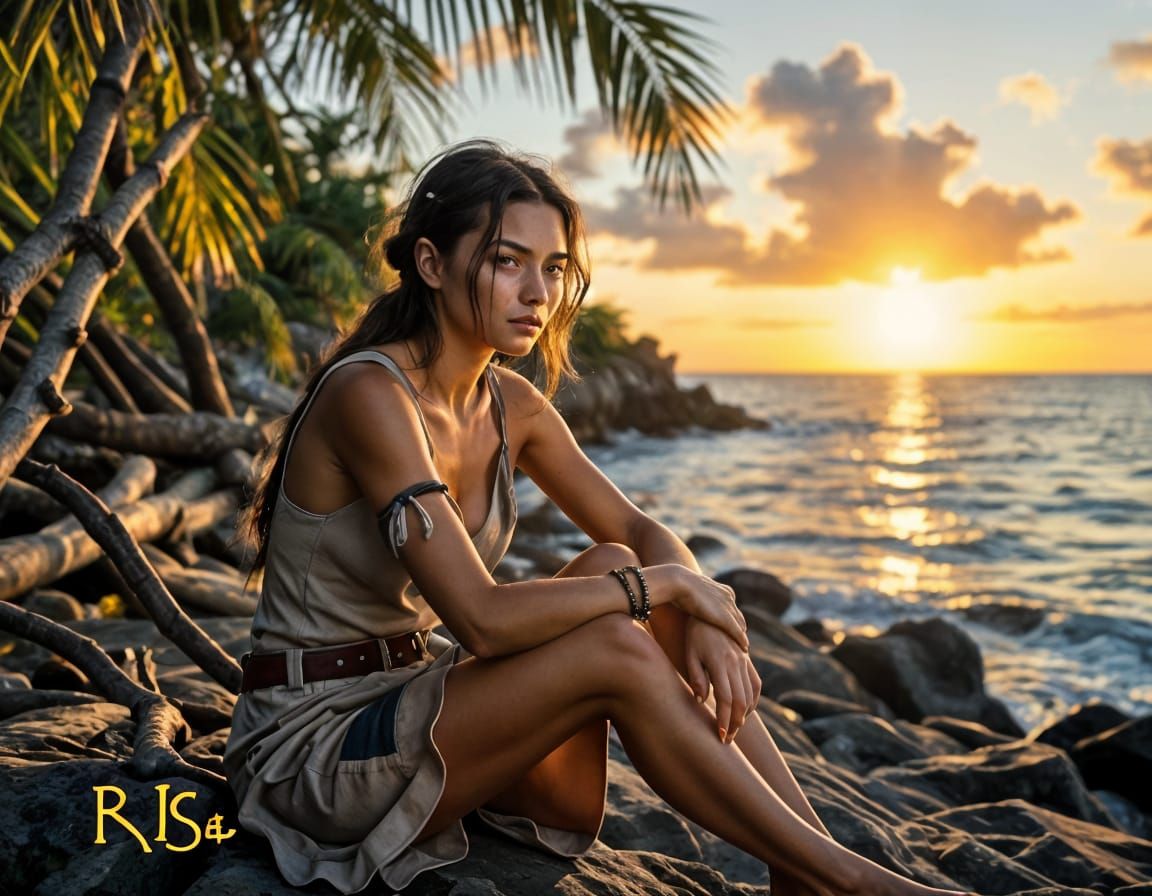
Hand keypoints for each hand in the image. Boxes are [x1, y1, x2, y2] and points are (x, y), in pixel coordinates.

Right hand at [660, 566, 747, 649]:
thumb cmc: (680, 587)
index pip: (732, 608)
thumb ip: (700, 598)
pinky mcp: (725, 618)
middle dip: (740, 629)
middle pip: (739, 617)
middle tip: (740, 642)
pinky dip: (742, 640)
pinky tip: (744, 648)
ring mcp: (729, 608)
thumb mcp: (695, 592)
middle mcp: (730, 598)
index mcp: (724, 590)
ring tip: (743, 648)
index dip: (733, 619)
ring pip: (740, 625)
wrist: (680, 584)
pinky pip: (737, 632)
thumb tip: (692, 601)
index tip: (732, 630)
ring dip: (742, 637)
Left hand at [683, 617, 761, 743]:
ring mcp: (744, 661)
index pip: (726, 699)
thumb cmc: (694, 634)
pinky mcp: (747, 659)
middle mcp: (736, 664)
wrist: (709, 609)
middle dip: (735, 724)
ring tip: (735, 729)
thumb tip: (701, 700)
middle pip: (741, 701)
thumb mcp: (689, 654)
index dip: (725, 720)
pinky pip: (756, 684)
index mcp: (720, 664)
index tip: (721, 737)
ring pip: (750, 694)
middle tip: (727, 739)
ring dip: (745, 715)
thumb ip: (696, 677)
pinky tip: (747, 710)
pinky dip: (754, 700)